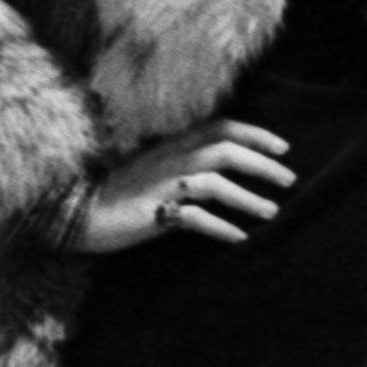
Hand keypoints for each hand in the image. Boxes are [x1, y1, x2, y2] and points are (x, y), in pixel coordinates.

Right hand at [69, 119, 294, 254]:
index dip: (256, 134)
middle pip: (226, 151)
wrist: (77, 210)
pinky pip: (194, 219)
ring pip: (215, 183)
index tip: (283, 147)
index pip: (222, 127)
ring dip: (248, 198)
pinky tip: (239, 239)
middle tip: (289, 180)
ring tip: (273, 212)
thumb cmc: (119, 189)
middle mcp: (170, 159)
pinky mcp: (153, 213)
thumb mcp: (154, 165)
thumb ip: (184, 159)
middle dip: (262, 164)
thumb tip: (223, 166)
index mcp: (173, 143)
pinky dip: (221, 228)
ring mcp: (161, 185)